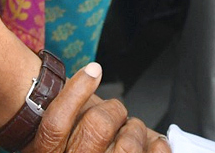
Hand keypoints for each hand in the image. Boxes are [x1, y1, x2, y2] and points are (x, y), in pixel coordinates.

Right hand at [29, 63, 168, 152]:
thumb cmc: (81, 146)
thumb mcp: (64, 130)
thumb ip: (70, 108)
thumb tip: (90, 73)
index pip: (55, 124)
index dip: (75, 92)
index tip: (93, 70)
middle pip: (97, 126)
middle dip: (114, 110)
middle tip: (116, 113)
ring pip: (126, 146)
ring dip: (135, 130)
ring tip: (131, 133)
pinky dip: (158, 147)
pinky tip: (154, 143)